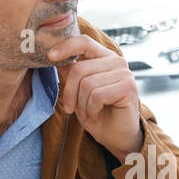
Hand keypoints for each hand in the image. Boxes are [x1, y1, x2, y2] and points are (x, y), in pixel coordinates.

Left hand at [46, 34, 143, 160]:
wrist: (117, 137)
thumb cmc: (98, 113)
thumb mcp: (78, 92)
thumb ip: (71, 73)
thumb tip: (55, 57)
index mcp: (104, 57)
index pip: (84, 42)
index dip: (65, 47)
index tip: (50, 57)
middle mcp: (116, 61)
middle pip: (80, 68)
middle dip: (69, 92)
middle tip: (70, 108)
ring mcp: (125, 73)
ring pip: (87, 84)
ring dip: (81, 105)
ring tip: (87, 113)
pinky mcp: (129, 88)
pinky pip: (97, 95)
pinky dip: (91, 110)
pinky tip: (96, 115)